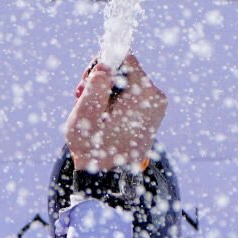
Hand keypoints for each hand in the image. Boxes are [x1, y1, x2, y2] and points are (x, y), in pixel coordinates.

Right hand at [61, 54, 167, 174]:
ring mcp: (156, 109)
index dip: (102, 64)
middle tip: (80, 96)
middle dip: (102, 81)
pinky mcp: (152, 117)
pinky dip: (115, 104)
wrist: (108, 179)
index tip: (86, 81)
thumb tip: (105, 65)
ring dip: (105, 93)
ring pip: (127, 85)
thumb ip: (94, 86)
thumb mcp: (85, 116)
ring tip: (89, 111)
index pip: (125, 58)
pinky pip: (131, 99)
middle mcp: (156, 98)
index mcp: (144, 93)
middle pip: (126, 71)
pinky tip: (101, 118)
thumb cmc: (94, 149)